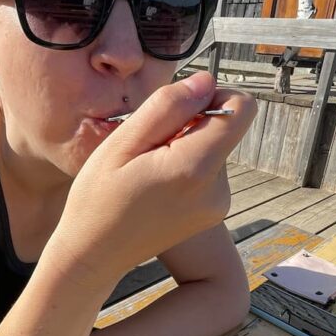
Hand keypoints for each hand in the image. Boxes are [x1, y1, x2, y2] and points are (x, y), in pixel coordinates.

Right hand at [47, 71, 255, 290]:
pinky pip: (210, 170)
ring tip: (148, 169)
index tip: (179, 109)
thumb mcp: (122, 143)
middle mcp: (216, 188)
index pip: (241, 108)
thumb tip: (206, 81)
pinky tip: (156, 183)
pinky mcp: (214, 212)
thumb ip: (167, 107)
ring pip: (215, 148)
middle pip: (226, 128)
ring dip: (186, 147)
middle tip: (148, 148)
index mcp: (194, 167)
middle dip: (192, 124)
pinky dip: (187, 166)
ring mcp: (218, 204)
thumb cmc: (98, 197)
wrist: (94, 253)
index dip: (214, 95)